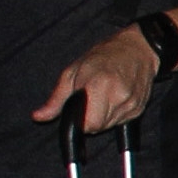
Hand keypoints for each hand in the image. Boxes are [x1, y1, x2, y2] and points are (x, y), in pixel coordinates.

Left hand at [35, 26, 157, 134]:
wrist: (138, 49)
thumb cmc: (103, 56)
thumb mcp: (72, 71)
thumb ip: (56, 99)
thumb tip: (38, 117)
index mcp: (98, 85)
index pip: (86, 124)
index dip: (79, 121)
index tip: (78, 111)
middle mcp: (117, 97)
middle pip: (97, 128)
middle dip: (90, 121)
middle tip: (90, 101)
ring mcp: (131, 104)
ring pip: (108, 126)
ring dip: (102, 118)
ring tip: (103, 97)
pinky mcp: (139, 109)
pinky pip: (120, 122)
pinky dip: (114, 115)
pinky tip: (114, 99)